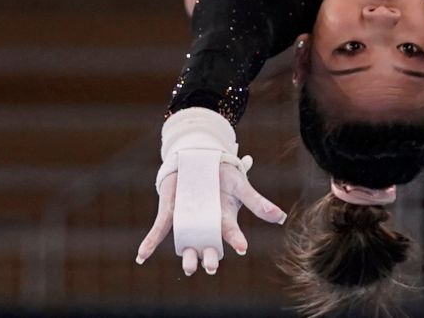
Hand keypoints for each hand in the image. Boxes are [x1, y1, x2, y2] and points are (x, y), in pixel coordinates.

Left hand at [135, 157, 286, 274]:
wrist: (198, 158)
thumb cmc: (223, 174)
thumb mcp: (240, 185)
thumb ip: (257, 203)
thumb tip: (282, 217)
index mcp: (224, 219)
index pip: (231, 233)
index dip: (237, 241)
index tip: (242, 248)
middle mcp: (205, 225)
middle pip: (208, 247)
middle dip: (209, 258)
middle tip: (211, 266)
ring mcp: (187, 222)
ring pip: (186, 245)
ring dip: (187, 257)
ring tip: (190, 266)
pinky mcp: (170, 215)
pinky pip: (158, 232)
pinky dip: (149, 244)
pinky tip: (141, 256)